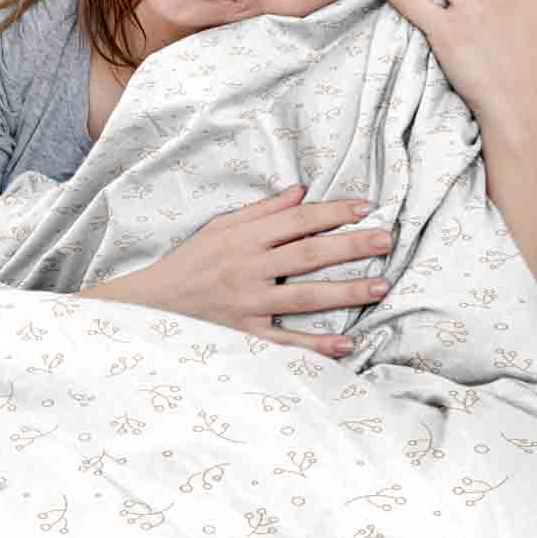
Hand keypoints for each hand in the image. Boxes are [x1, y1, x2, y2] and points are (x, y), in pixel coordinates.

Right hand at [134, 184, 390, 355]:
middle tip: (386, 240)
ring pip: (304, 297)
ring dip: (345, 292)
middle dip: (350, 247)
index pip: (296, 221)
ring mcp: (247, 305)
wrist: (150, 305)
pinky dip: (316, 345)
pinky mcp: (245, 335)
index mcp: (242, 238)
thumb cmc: (188, 263)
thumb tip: (301, 192)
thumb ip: (261, 212)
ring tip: (381, 286)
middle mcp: (247, 269)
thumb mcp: (218, 228)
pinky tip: (347, 343)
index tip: (366, 208)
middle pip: (307, 255)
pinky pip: (286, 343)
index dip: (332, 214)